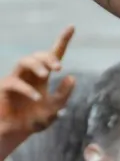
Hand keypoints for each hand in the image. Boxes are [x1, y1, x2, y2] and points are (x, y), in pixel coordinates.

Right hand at [0, 27, 75, 155]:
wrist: (15, 133)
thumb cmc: (34, 118)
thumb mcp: (54, 109)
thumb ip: (63, 95)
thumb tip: (72, 77)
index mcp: (43, 76)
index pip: (53, 54)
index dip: (62, 40)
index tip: (72, 26)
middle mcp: (30, 74)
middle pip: (38, 55)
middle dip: (49, 57)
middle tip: (58, 68)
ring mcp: (16, 79)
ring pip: (24, 61)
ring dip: (37, 65)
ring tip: (47, 74)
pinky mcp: (5, 88)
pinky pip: (15, 82)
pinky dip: (27, 89)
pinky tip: (36, 98)